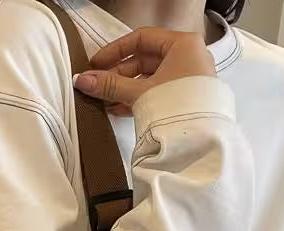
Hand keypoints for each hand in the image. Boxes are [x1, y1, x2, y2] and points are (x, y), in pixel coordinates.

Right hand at [74, 27, 215, 114]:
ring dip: (124, 89)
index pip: (141, 38)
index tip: (96, 63)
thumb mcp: (139, 92)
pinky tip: (118, 109)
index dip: (115, 50)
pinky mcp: (185, 99)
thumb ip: (110, 85)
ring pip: (149, 78)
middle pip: (144, 60)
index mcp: (183, 44)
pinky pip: (156, 93)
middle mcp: (188, 58)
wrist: (201, 140)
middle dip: (117, 75)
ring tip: (105, 101)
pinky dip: (137, 99)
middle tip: (97, 85)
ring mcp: (187, 79)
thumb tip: (83, 80)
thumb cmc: (178, 106)